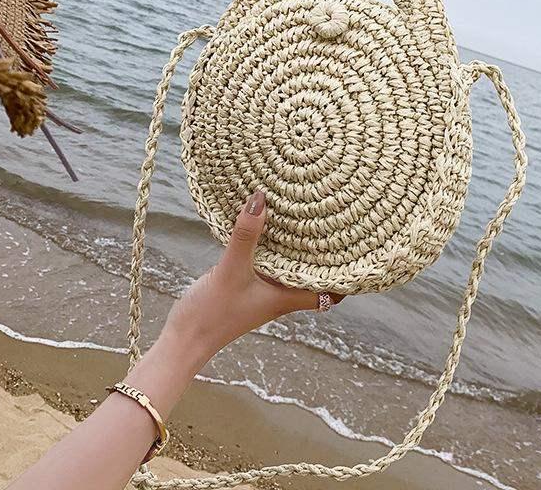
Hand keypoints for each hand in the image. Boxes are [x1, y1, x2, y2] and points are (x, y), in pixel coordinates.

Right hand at [162, 191, 341, 363]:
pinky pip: (267, 266)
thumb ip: (246, 236)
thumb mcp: (231, 270)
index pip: (329, 293)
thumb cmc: (211, 314)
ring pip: (290, 270)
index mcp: (286, 298)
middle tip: (337, 224)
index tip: (359, 250)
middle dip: (325, 255)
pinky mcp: (244, 287)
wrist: (181, 341)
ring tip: (309, 219)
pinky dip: (273, 249)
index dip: (347, 277)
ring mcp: (262, 293)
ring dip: (299, 250)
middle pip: (313, 277)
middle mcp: (279, 296)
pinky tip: (266, 229)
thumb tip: (261, 198)